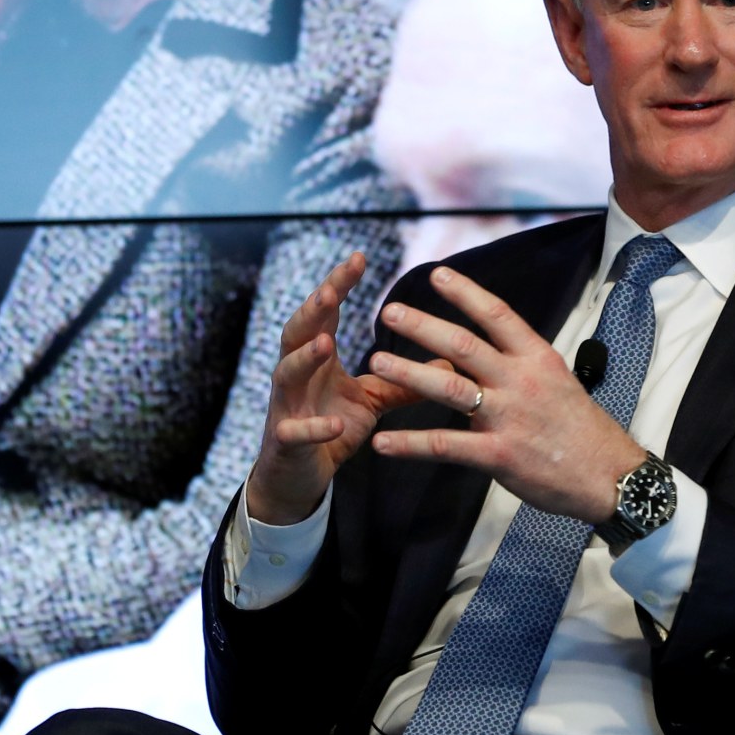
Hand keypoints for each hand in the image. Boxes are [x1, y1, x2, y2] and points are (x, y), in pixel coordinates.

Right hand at [246, 253, 419, 525]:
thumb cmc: (330, 429)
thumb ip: (401, 380)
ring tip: (326, 342)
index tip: (360, 257)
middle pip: (297, 333)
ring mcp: (285, 407)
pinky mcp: (286, 443)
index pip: (325, 314)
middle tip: (331, 289)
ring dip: (304, 357)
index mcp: (316, 360)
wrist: (298, 477)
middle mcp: (295, 376)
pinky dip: (313, 427)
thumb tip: (449, 361)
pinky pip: (295, 432)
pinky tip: (334, 424)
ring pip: (285, 374)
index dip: (338, 285)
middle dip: (312, 309)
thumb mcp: (369, 401)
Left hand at [367, 265, 644, 521]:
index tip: (436, 273)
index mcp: (536, 358)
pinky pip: (445, 446)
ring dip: (409, 373)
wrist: (609, 476)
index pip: (497, 315)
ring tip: (377, 362)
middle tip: (390, 310)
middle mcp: (520, 380)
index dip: (465, 292)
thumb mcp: (558, 381)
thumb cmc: (581, 429)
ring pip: (449, 387)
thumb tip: (489, 346)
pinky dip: (410, 445)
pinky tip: (383, 443)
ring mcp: (508, 417)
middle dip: (423, 325)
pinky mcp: (498, 454)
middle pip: (463, 344)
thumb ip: (520, 364)